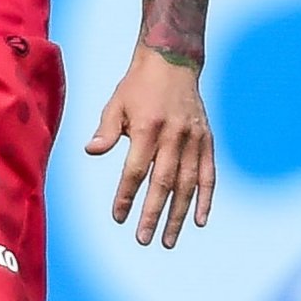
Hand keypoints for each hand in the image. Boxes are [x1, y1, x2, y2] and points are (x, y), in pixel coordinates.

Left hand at [85, 47, 216, 246]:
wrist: (172, 61)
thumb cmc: (138, 86)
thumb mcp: (116, 103)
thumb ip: (106, 130)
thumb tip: (91, 151)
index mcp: (147, 127)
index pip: (136, 170)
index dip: (126, 196)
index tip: (118, 218)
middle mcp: (173, 136)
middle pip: (163, 183)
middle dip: (153, 214)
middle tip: (143, 239)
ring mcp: (193, 139)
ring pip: (187, 184)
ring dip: (178, 214)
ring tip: (168, 240)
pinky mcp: (206, 140)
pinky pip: (208, 175)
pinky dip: (206, 199)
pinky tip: (199, 221)